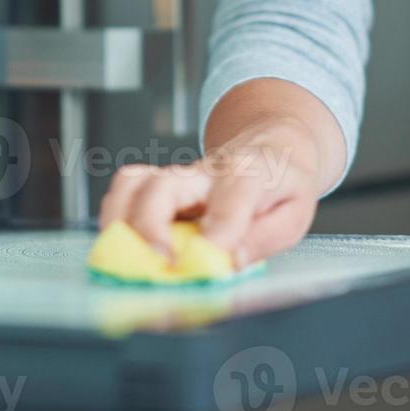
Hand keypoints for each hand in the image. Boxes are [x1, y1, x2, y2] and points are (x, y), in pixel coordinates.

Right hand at [96, 120, 326, 267]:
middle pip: (164, 185)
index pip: (231, 198)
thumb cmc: (281, 184)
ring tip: (129, 258)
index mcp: (249, 175)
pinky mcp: (159, 183)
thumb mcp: (294, 215)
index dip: (219, 229)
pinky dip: (115, 218)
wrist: (272, 146)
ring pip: (133, 183)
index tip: (210, 259)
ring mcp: (177, 175)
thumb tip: (230, 261)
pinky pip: (125, 190)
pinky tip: (125, 245)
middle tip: (161, 264)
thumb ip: (263, 239)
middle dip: (152, 227)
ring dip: (121, 222)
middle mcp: (205, 171)